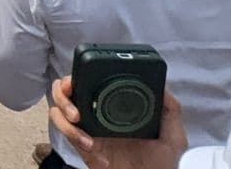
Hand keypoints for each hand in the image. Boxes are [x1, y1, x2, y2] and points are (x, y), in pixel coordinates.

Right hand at [48, 76, 186, 168]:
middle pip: (67, 88)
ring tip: (76, 117)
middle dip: (64, 86)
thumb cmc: (160, 165)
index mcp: (116, 106)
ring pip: (58, 106)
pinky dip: (69, 131)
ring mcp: (86, 128)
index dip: (84, 72)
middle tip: (72, 91)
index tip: (88, 73)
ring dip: (62, 107)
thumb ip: (171, 111)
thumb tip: (162, 86)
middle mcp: (97, 113)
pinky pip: (63, 130)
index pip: (93, 80)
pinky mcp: (79, 145)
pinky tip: (88, 142)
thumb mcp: (173, 136)